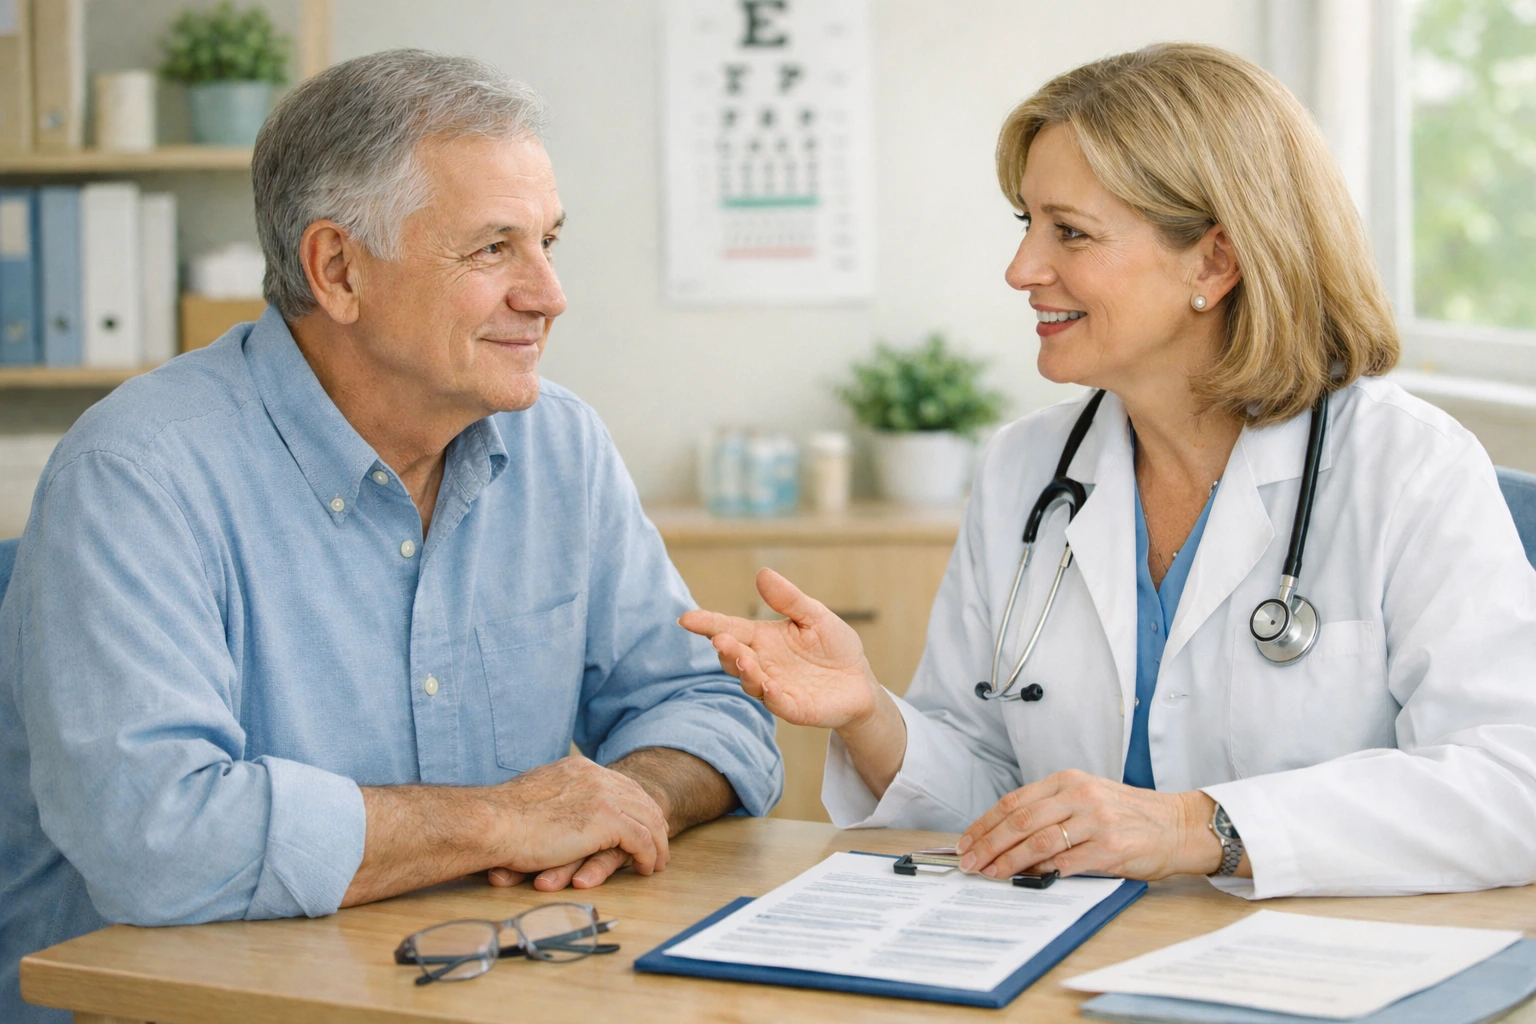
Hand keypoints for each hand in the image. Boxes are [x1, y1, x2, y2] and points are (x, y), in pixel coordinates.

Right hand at [482, 756, 670, 889]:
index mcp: (578, 768)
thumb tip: (550, 810)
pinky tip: (647, 868)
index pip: (620, 783)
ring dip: (657, 843)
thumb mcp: (533, 795)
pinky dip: (649, 855)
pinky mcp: (607, 820)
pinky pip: (642, 840)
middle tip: (661, 843)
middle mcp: (595, 776)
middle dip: (654, 822)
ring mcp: (603, 796)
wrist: (493, 822)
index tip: (642, 821)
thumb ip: (552, 797)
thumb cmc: (501, 818)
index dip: (635, 804)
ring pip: (648, 818)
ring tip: (659, 862)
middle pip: (640, 798)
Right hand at [678, 568, 880, 729]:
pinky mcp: (794, 708)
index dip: (707, 624)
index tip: (686, 619)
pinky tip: (770, 686)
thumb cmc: (833, 646)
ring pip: (750, 682)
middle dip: (726, 650)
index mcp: (762, 638)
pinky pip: (778, 704)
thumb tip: (762, 573)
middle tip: (722, 640)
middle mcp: (762, 664)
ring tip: (745, 660)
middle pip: (734, 658)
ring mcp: (775, 687)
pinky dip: (772, 696)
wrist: (859, 681)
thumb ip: (789, 599)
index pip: (730, 628)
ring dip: (745, 672)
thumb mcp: (814, 615)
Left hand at [955, 770, 1223, 880]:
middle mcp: (1080, 795)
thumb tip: (1004, 838)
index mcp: (1068, 780)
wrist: (1176, 825)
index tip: (967, 841)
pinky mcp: (1110, 847)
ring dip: (1008, 861)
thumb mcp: (1086, 798)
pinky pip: (1067, 862)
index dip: (985, 823)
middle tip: (970, 862)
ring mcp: (1096, 821)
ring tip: (991, 873)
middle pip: (1020, 821)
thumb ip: (1050, 811)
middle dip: (989, 844)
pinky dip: (1043, 872)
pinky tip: (1027, 879)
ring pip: (1038, 842)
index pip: (1014, 802)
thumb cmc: (1127, 815)